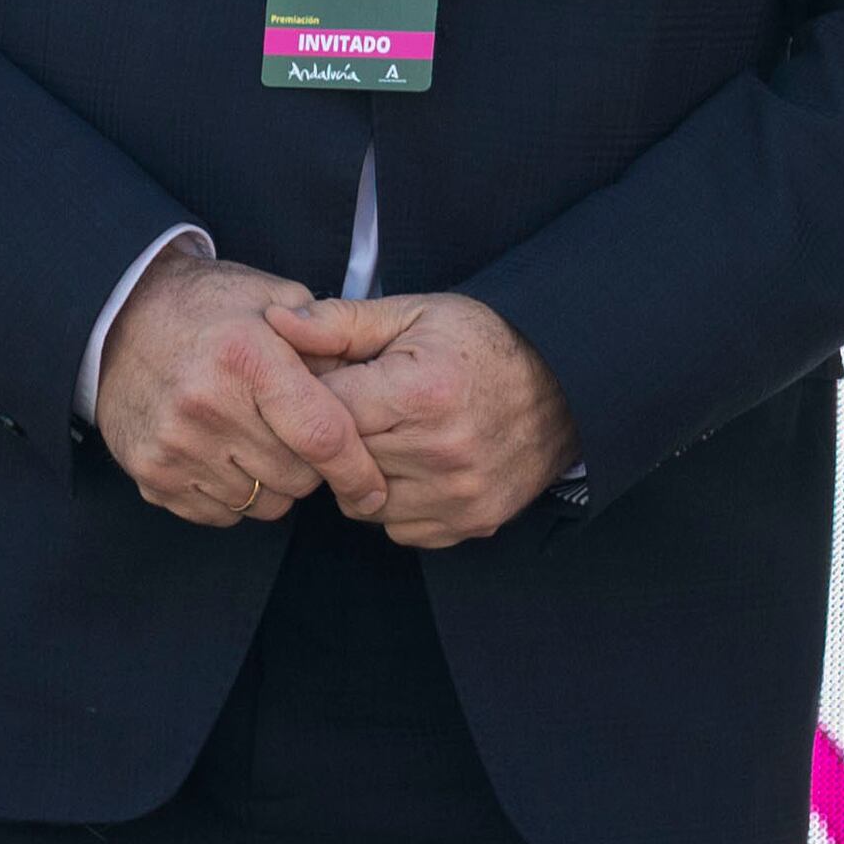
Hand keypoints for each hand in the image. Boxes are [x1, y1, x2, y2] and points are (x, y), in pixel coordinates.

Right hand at [98, 249, 390, 530]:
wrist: (119, 319)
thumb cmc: (213, 308)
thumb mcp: (278, 301)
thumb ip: (330, 346)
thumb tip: (372, 398)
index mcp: (247, 358)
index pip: (321, 435)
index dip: (357, 471)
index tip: (375, 490)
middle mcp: (206, 406)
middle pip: (296, 477)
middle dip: (313, 465)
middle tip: (300, 433)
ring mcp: (173, 446)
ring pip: (261, 503)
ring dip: (275, 483)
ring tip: (261, 439)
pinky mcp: (150, 475)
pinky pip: (220, 514)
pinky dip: (236, 496)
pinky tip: (228, 455)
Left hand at [267, 291, 578, 547]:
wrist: (571, 383)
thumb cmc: (486, 343)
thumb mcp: (416, 316)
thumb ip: (339, 324)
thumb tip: (272, 321)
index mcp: (421, 394)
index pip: (324, 415)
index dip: (315, 399)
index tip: (329, 384)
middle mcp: (440, 452)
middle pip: (338, 462)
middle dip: (339, 436)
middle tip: (364, 408)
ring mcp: (457, 494)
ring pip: (361, 503)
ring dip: (365, 474)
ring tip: (394, 436)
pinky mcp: (471, 521)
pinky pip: (398, 527)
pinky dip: (398, 502)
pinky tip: (419, 466)